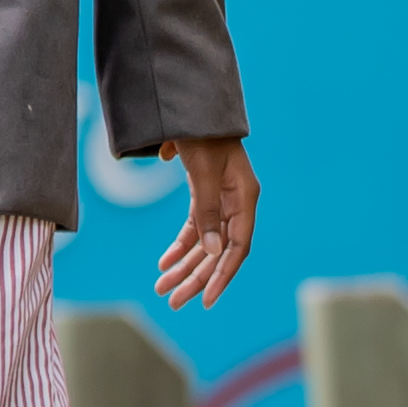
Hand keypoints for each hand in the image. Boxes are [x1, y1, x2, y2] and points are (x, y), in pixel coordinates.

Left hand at [150, 137, 258, 308]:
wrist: (190, 105)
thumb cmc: (201, 135)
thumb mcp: (203, 172)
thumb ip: (208, 211)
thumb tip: (214, 254)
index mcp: (244, 198)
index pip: (237, 248)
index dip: (222, 276)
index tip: (205, 300)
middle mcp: (237, 203)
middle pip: (218, 251)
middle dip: (195, 278)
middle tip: (173, 302)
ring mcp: (221, 200)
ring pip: (205, 243)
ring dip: (184, 266)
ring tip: (162, 288)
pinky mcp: (204, 195)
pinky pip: (195, 228)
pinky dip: (180, 246)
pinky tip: (164, 264)